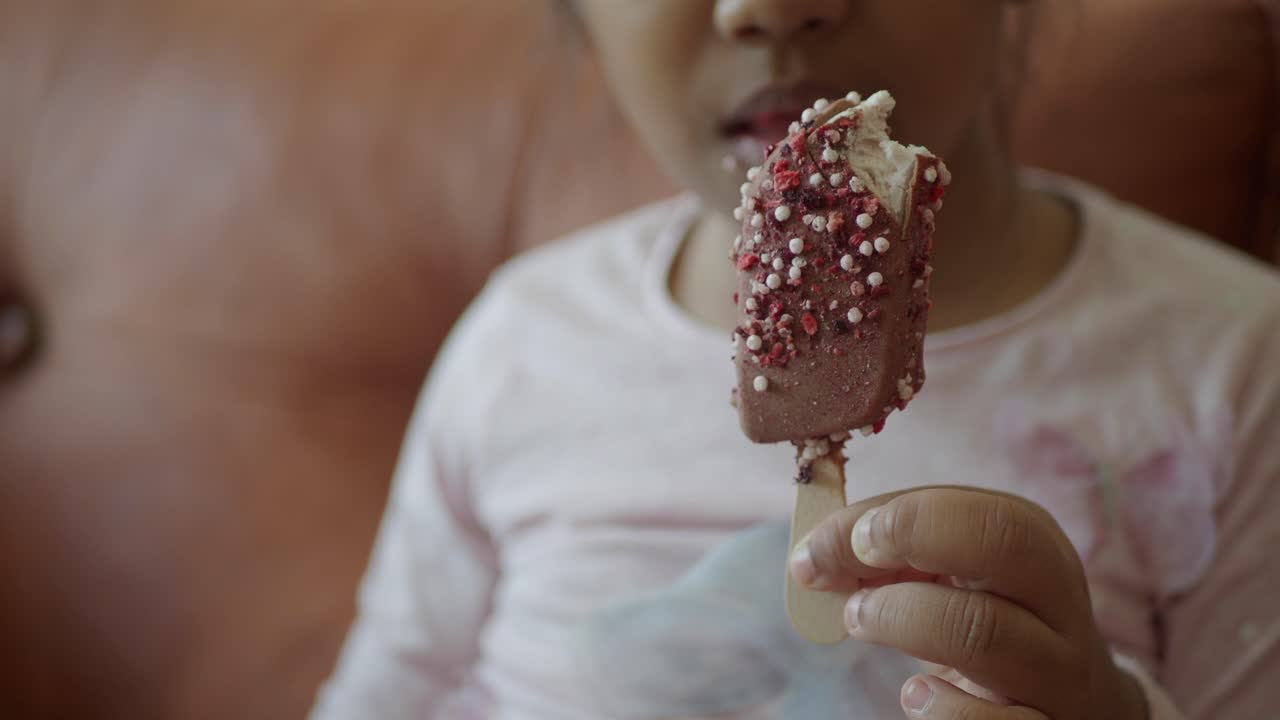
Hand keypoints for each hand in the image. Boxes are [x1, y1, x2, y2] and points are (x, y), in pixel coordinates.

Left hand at [789, 487, 1148, 719]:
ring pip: (987, 633)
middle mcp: (1059, 603)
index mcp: (1035, 547)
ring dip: (902, 620)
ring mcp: (1060, 672)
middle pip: (1007, 543)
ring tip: (861, 621)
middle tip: (852, 565)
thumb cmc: (985, 623)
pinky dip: (948, 709)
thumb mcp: (952, 579)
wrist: (1071, 707)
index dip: (905, 516)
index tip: (842, 538)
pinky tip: (916, 696)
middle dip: (913, 538)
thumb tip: (813, 558)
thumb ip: (891, 557)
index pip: (979, 510)